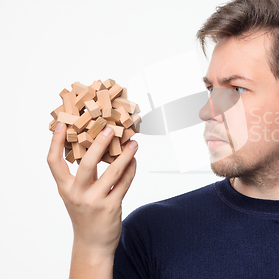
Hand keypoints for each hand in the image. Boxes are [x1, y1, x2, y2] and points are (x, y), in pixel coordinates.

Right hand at [47, 122, 137, 257]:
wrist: (92, 244)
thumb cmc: (85, 215)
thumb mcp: (76, 195)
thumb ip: (83, 175)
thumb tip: (99, 148)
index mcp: (65, 188)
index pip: (54, 162)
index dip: (55, 142)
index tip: (61, 124)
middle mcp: (77, 193)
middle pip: (87, 163)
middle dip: (100, 143)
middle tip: (110, 129)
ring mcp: (94, 201)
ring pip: (112, 172)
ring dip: (125, 155)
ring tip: (133, 143)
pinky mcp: (111, 207)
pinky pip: (124, 183)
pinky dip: (131, 170)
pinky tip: (134, 160)